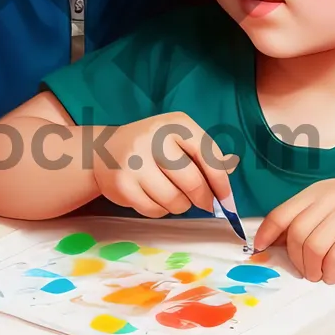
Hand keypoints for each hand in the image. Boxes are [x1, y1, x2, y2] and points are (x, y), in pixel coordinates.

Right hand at [96, 111, 239, 217]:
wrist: (102, 150)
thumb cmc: (150, 146)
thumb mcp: (177, 139)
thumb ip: (204, 153)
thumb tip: (232, 167)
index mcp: (174, 124)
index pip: (208, 155)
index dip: (221, 181)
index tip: (226, 199)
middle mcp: (154, 138)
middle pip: (193, 182)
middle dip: (203, 199)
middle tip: (204, 204)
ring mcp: (135, 162)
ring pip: (175, 200)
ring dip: (181, 206)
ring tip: (174, 196)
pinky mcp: (122, 184)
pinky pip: (154, 210)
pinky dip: (160, 210)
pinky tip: (154, 198)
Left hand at [254, 177, 334, 282]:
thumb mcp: (331, 201)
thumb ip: (309, 215)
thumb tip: (279, 240)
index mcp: (315, 192)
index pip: (281, 213)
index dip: (267, 232)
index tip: (260, 249)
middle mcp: (328, 199)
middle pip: (297, 233)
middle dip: (295, 258)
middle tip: (303, 271)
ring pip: (315, 246)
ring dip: (312, 267)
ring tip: (318, 275)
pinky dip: (331, 270)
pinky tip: (333, 275)